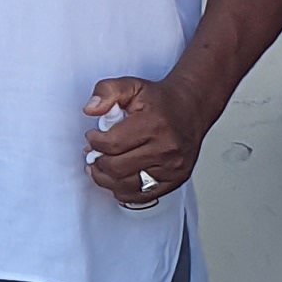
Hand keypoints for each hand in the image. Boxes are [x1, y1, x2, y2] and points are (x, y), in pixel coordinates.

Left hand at [83, 73, 211, 209]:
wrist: (191, 108)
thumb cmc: (161, 100)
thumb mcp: (131, 85)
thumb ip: (106, 92)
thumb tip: (90, 109)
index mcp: (154, 125)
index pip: (112, 145)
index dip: (94, 142)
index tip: (92, 136)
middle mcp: (166, 149)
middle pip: (117, 168)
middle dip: (98, 161)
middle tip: (93, 153)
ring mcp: (172, 168)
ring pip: (126, 186)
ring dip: (106, 179)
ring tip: (101, 166)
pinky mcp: (175, 180)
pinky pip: (141, 195)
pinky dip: (123, 190)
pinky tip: (117, 178)